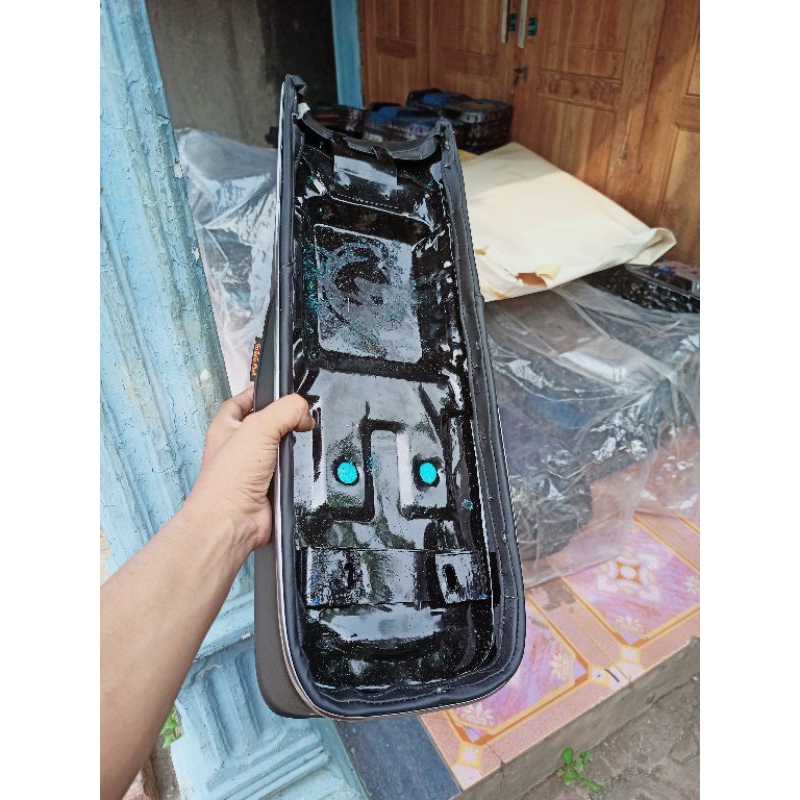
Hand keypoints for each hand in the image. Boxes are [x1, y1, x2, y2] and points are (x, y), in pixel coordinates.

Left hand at [184, 387, 313, 553]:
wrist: (233, 522)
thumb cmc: (228, 480)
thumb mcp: (259, 428)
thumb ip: (286, 410)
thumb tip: (305, 413)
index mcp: (226, 427)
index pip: (242, 400)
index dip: (259, 392)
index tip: (280, 390)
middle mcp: (238, 447)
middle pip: (267, 423)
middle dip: (284, 421)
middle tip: (297, 417)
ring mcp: (254, 468)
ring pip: (281, 448)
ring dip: (291, 448)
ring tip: (295, 446)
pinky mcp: (270, 487)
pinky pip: (289, 472)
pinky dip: (296, 471)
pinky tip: (296, 470)